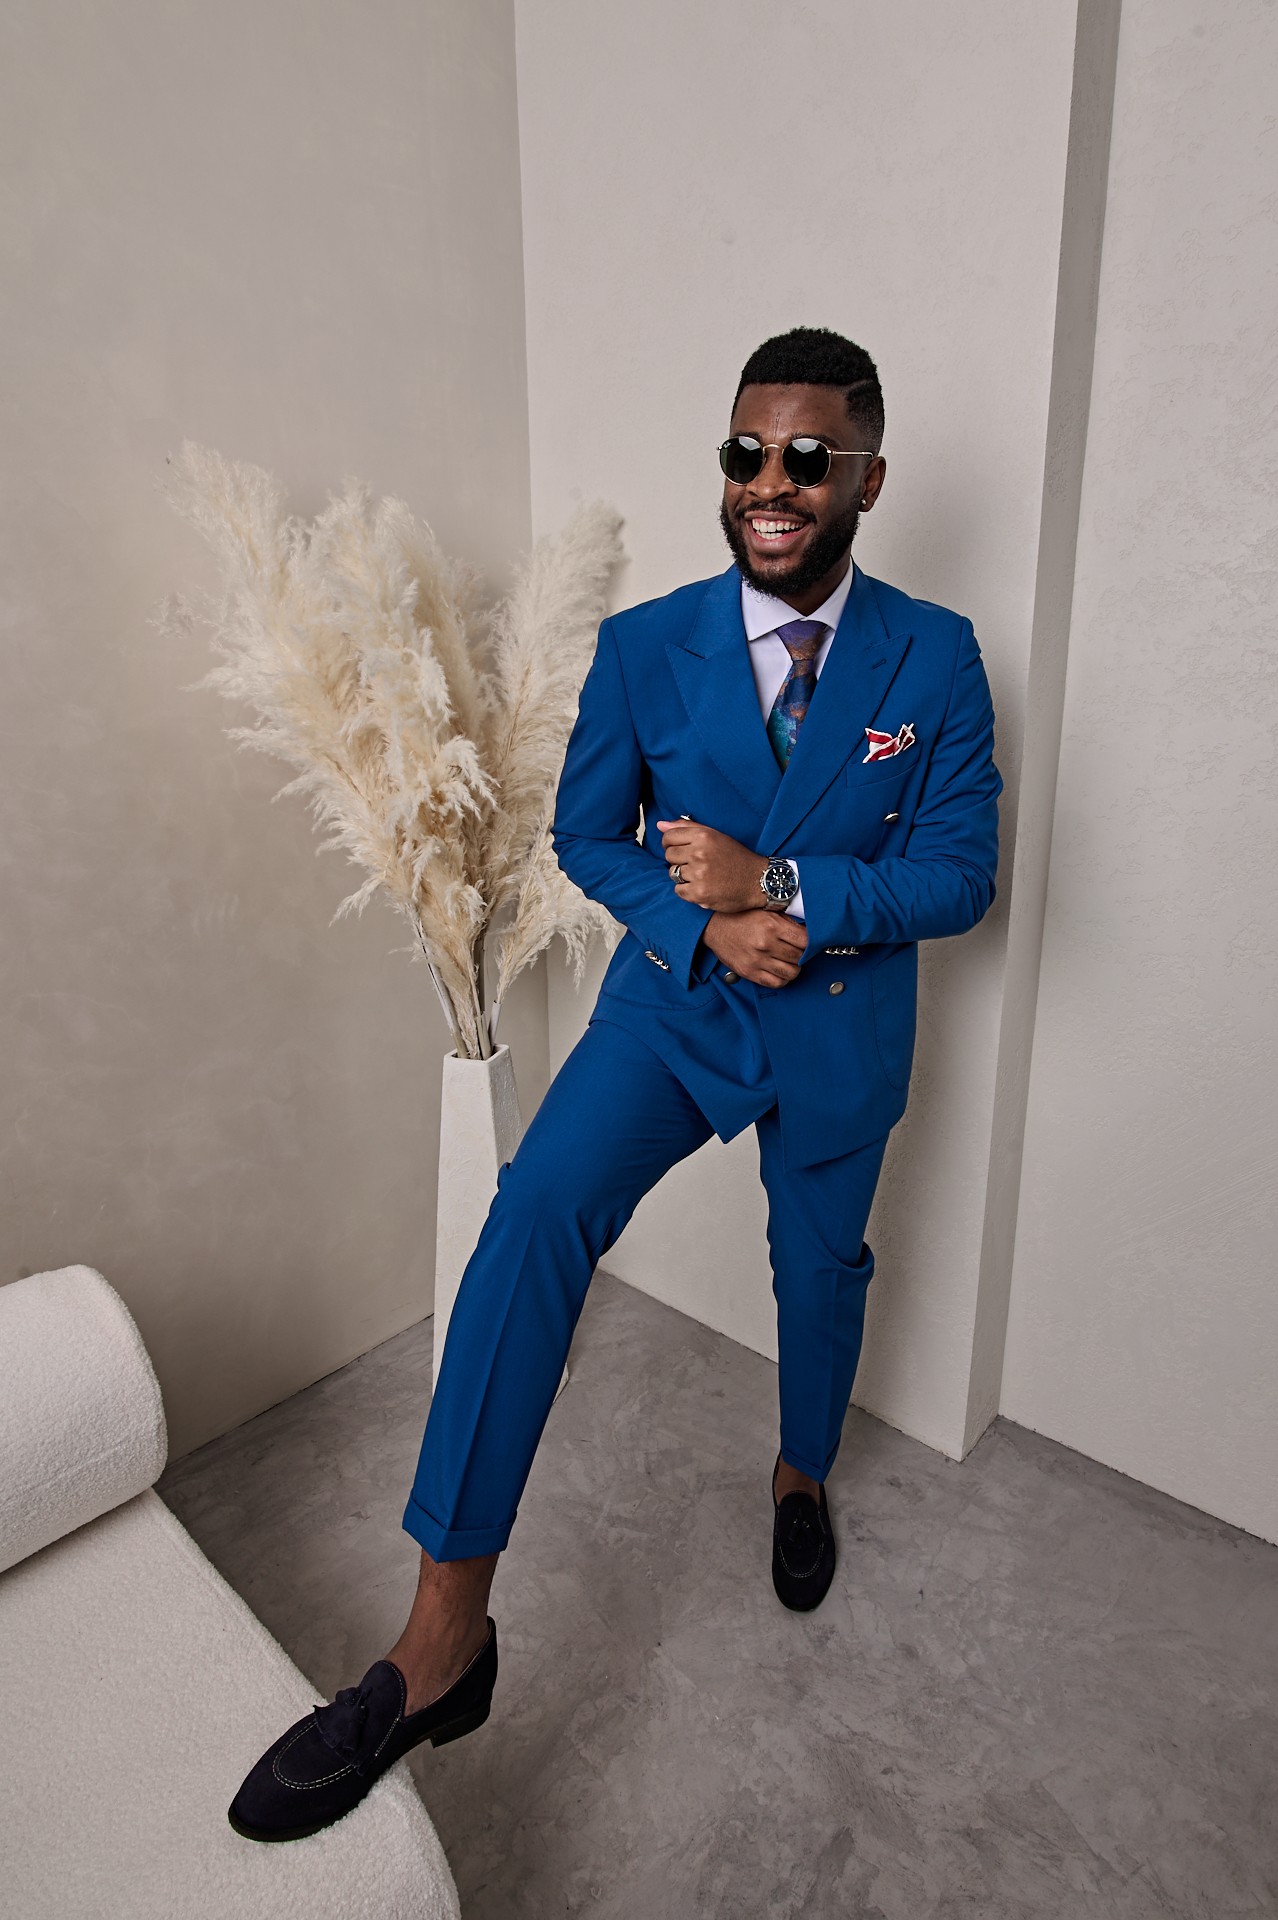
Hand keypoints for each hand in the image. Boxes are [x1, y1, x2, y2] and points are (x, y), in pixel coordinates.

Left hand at [654, 817, 770, 913]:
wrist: (758, 881)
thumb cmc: (736, 857)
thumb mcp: (716, 835)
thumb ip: (687, 827)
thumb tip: (660, 825)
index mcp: (703, 837)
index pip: (668, 837)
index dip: (671, 843)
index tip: (681, 849)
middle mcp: (700, 854)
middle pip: (669, 855)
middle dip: (679, 860)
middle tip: (695, 863)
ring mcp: (699, 874)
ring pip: (673, 873)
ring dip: (684, 876)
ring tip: (701, 875)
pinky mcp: (699, 893)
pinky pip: (678, 891)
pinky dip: (688, 890)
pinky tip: (702, 886)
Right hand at [701, 909, 806, 988]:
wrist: (714, 926)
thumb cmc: (741, 916)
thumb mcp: (766, 911)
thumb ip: (787, 921)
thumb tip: (808, 931)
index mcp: (771, 926)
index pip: (805, 940)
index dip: (811, 941)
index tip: (809, 941)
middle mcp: (765, 944)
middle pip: (799, 957)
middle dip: (802, 954)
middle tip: (798, 949)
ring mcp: (757, 960)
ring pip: (791, 972)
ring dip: (794, 967)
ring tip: (790, 960)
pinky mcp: (749, 972)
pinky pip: (776, 983)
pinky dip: (783, 978)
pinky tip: (780, 970)